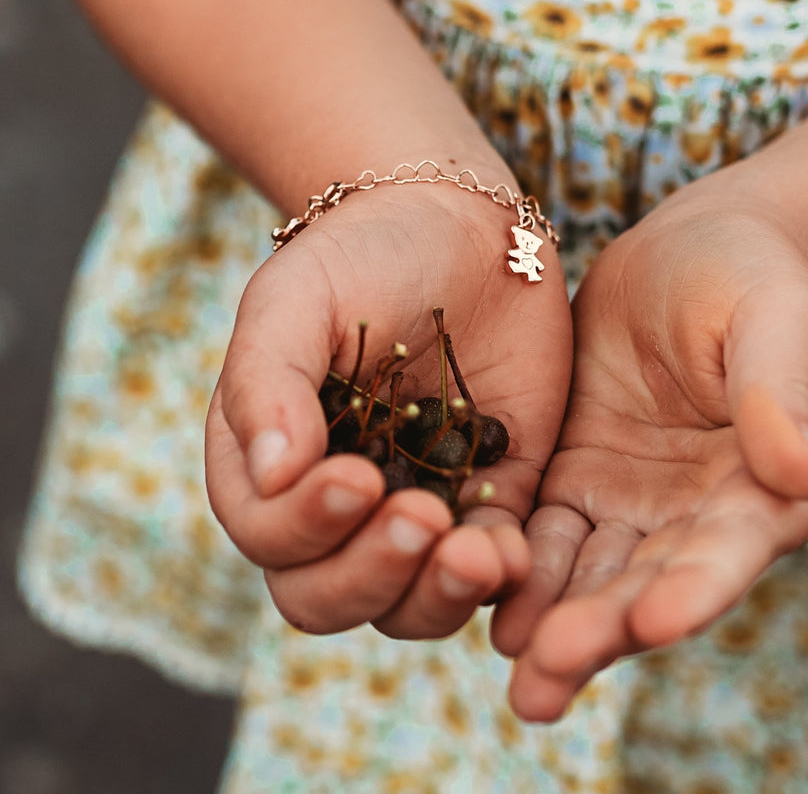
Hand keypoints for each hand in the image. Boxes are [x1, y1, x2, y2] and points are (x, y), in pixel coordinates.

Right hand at [205, 179, 571, 639]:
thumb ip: (267, 380)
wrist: (460, 229)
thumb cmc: (362, 256)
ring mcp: (415, 509)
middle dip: (372, 574)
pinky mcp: (489, 502)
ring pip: (408, 603)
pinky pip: (488, 565)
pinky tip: (516, 553)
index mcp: (271, 463)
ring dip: (436, 594)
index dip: (306, 526)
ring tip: (478, 555)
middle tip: (421, 520)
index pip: (269, 534)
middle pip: (329, 595)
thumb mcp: (296, 299)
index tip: (357, 477)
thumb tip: (270, 475)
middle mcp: (335, 506)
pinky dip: (500, 576)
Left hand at [491, 194, 807, 720]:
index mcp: (767, 487)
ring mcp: (634, 500)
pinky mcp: (578, 476)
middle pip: (649, 583)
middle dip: (601, 630)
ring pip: (591, 573)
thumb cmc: (756, 277)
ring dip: (551, 621)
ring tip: (514, 670)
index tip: (653, 621)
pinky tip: (475, 590)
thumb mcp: (780, 319)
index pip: (730, 548)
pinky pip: (544, 528)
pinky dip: (516, 563)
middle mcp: (699, 514)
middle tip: (547, 678)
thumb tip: (803, 474)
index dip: (695, 588)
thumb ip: (783, 391)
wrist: (694, 250)